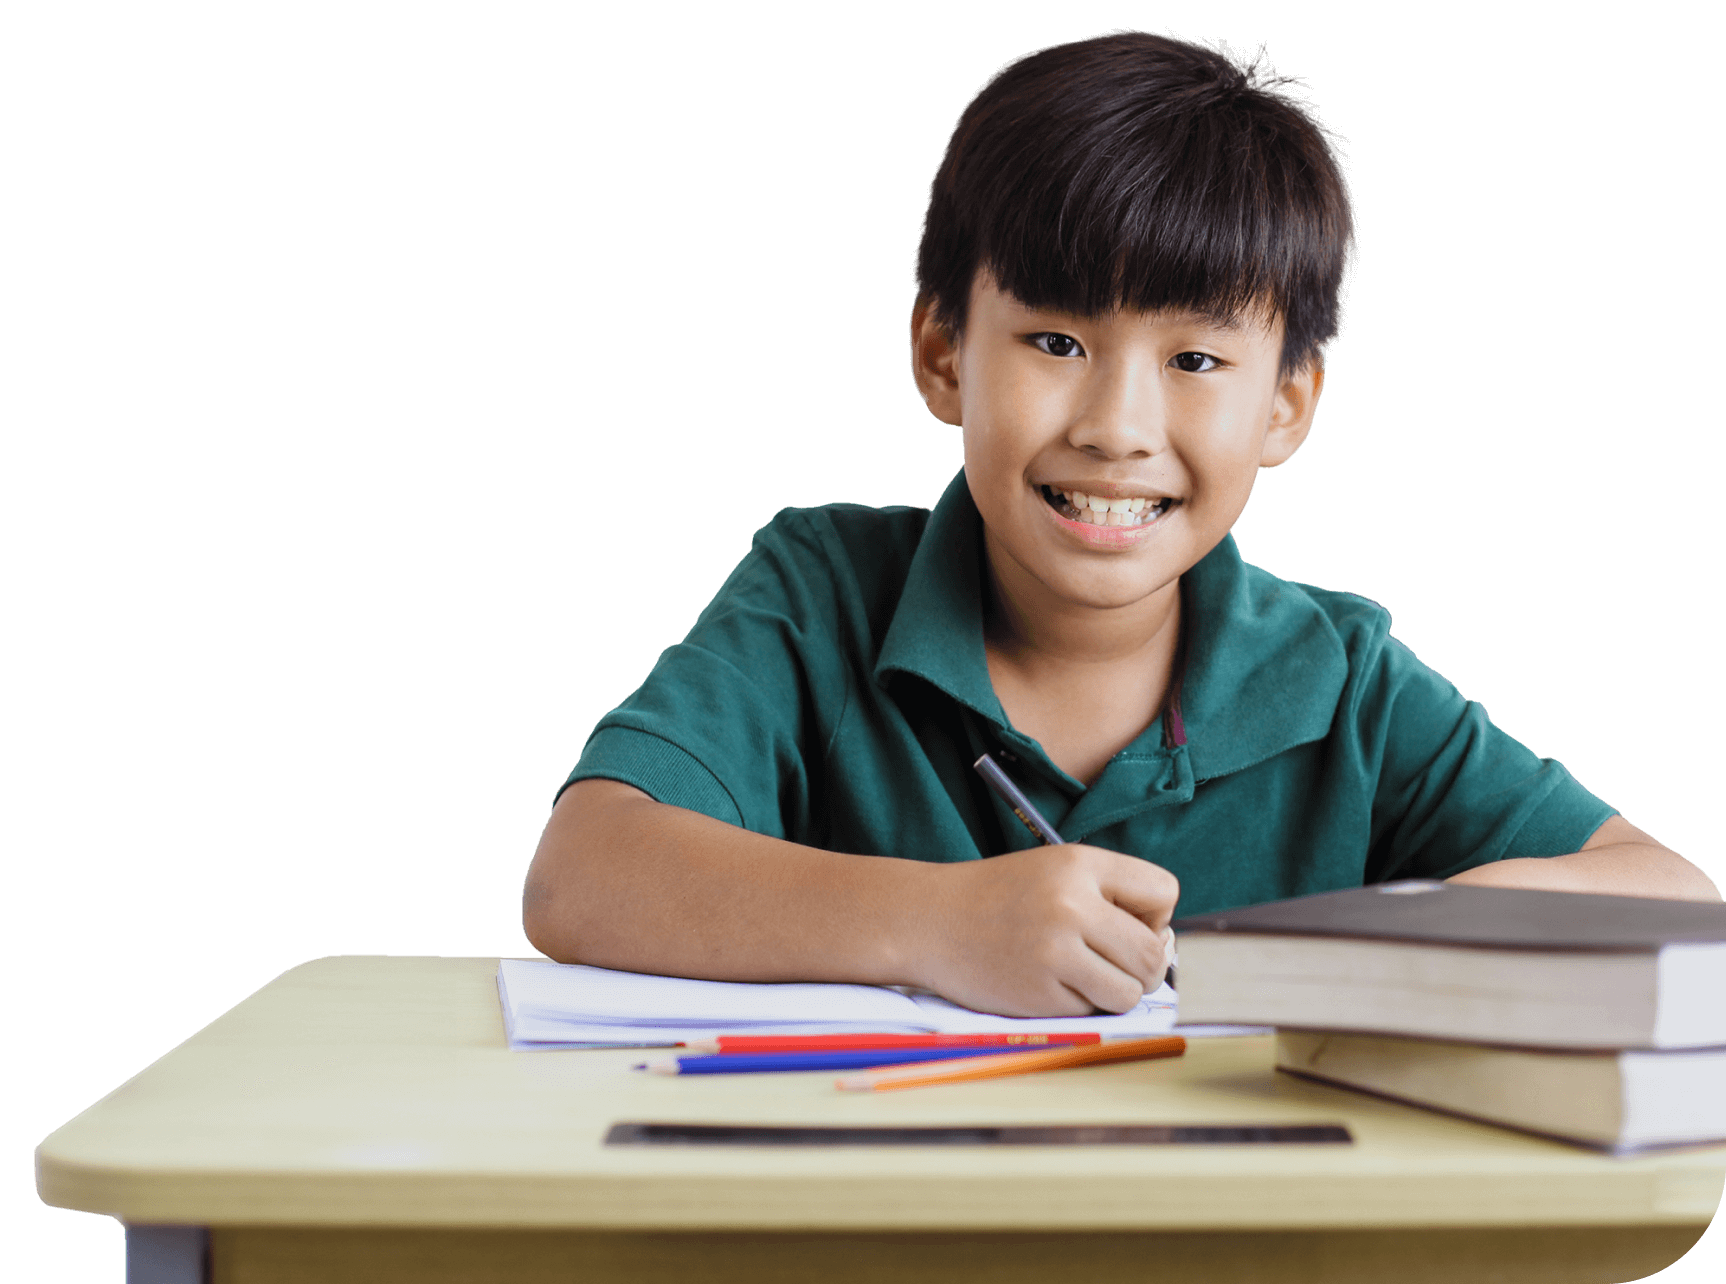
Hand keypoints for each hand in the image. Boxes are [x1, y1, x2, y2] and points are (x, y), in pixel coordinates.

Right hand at [909, 844, 1178, 1017]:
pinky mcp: (1039, 994)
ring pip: (1131, 992)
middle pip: (1154, 953)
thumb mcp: (1057, 871)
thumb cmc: (1002, 897)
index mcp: (1079, 864)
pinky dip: (1079, 1003)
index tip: (1125, 921)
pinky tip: (1047, 981)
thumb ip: (1113, 898)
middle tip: (1111, 960)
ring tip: (1083, 974)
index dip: (1155, 914)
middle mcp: (1070, 905)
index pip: (1164, 892)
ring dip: (1116, 991)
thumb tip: (1168, 947)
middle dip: (1143, 964)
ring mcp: (1054, 952)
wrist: (930, 921)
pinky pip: (1092, 1011)